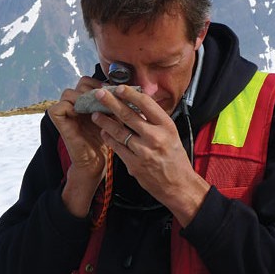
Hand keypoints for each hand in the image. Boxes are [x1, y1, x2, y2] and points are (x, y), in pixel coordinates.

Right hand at [48, 76, 108, 216]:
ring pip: (69, 93)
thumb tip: (128, 88)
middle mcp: (74, 103)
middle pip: (80, 83)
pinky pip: (60, 106)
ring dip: (84, 99)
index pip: (89, 81)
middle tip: (106, 100)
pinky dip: (72, 108)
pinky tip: (87, 115)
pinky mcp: (58, 120)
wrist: (97, 161)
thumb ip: (115, 103)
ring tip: (97, 108)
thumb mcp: (113, 117)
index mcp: (86, 100)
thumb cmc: (107, 141)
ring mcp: (64, 112)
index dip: (101, 84)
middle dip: (94, 89)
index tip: (113, 93)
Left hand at [91, 85, 209, 226]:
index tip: (119, 88)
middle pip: (128, 115)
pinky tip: (104, 132)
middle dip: (111, 102)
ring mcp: (143, 151)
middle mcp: (155, 137)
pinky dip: (109, 138)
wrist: (178, 185)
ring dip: (104, 121)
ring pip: (119, 131)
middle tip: (99, 93)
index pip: (146, 104)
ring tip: (95, 113)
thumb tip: (139, 102)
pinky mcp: (134, 164)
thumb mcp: (171, 134)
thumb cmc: (175, 158)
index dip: (130, 93)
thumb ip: (155, 120)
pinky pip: (117, 147)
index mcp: (166, 126)